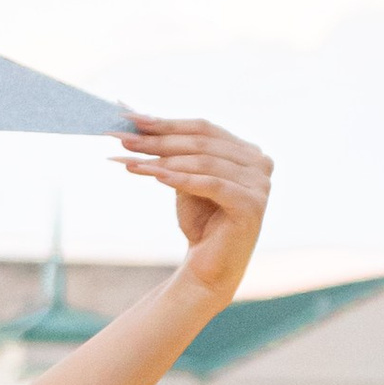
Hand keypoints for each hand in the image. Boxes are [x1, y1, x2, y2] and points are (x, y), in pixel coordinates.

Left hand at [114, 115, 271, 306]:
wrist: (209, 269)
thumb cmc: (199, 222)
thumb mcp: (183, 178)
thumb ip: (172, 150)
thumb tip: (137, 115)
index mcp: (246, 151)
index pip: (203, 128)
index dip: (166, 122)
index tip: (129, 117)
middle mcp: (259, 162)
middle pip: (202, 142)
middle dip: (159, 139)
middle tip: (123, 138)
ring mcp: (260, 183)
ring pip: (204, 162)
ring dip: (162, 159)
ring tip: (129, 159)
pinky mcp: (252, 205)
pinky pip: (211, 184)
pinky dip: (181, 178)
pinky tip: (154, 175)